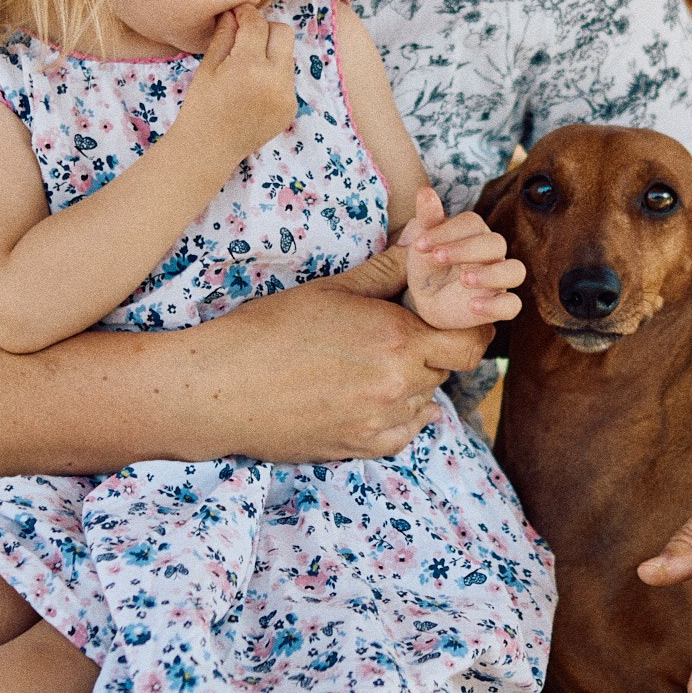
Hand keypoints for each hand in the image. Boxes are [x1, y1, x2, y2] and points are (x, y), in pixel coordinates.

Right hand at [182, 6, 296, 162]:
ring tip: (247, 67)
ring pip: (287, 56)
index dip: (246, 13)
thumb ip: (225, 35)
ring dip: (271, 53)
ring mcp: (287, 96)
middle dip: (265, 29)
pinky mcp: (291, 108)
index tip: (237, 13)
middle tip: (245, 37)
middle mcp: (275, 80)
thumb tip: (235, 11)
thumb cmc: (201, 106)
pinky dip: (273, 75)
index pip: (257, 24)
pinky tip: (253, 89)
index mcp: (249, 67)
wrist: (209, 149)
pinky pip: (287, 79)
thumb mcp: (208, 67)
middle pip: (283, 33)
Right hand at [186, 254, 491, 461]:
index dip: (470, 326)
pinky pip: (404, 431)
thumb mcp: (333, 288)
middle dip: (434, 348)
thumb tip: (426, 243)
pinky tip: (369, 394)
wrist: (220, 390)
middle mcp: (398, 386)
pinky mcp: (362, 449)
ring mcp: (381, 423)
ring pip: (425, 399)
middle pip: (448, 367)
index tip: (453, 316)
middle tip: (402, 332)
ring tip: (369, 362)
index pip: (471, 340)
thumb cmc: (270, 330)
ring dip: (413, 380)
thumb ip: (390, 269)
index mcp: (397, 339)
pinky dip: (398, 414)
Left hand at [399, 186, 523, 330]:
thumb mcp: (423, 244)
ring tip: (464, 280)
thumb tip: (424, 191)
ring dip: (491, 274)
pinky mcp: (498, 305)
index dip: (447, 231)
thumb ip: (427, 219)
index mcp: (474, 234)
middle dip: (466, 249)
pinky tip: (473, 306)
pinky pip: (512, 305)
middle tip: (437, 258)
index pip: (472, 223)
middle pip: (496, 242)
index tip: (418, 245)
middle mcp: (492, 254)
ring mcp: (499, 280)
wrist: (427, 302)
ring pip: (514, 270)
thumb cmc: (429, 267)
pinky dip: (496, 305)